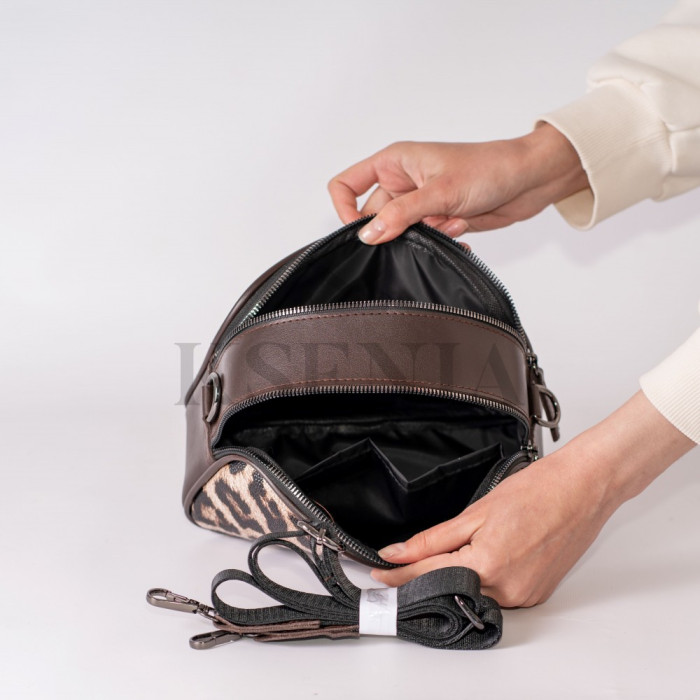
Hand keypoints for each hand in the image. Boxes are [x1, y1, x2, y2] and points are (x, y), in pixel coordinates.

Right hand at [328, 124, 588, 244]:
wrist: (528, 180)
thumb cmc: (489, 167)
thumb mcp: (439, 192)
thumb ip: (400, 215)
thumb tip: (368, 236)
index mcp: (393, 162)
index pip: (345, 185)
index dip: (344, 210)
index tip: (362, 233)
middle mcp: (402, 181)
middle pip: (374, 217)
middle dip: (399, 229)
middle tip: (425, 225)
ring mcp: (418, 203)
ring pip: (401, 233)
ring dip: (426, 235)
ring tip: (452, 221)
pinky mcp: (436, 219)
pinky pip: (423, 240)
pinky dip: (439, 240)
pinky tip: (460, 231)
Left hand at [371, 392, 694, 606]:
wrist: (583, 488)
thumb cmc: (537, 490)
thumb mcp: (476, 511)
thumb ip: (433, 539)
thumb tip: (398, 553)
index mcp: (487, 565)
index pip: (427, 575)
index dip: (397, 576)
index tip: (377, 574)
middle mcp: (506, 589)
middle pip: (448, 589)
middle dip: (420, 580)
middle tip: (396, 569)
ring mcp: (523, 596)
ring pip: (470, 594)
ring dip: (449, 581)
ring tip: (430, 563)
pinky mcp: (535, 595)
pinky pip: (495, 594)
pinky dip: (478, 581)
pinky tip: (470, 564)